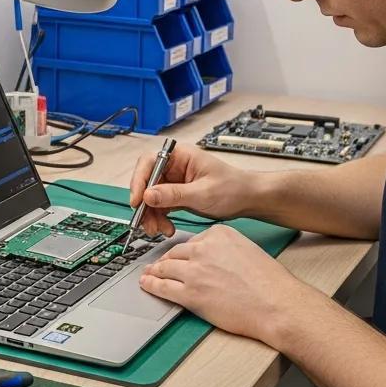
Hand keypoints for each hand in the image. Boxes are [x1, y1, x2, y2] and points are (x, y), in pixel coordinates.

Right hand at [129, 144, 254, 234]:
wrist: (247, 200)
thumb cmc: (232, 188)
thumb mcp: (202, 193)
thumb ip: (174, 194)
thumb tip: (148, 196)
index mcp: (180, 156)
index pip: (149, 162)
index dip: (139, 180)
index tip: (137, 200)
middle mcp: (173, 167)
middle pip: (146, 182)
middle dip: (145, 204)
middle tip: (145, 222)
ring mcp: (173, 181)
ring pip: (150, 197)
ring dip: (151, 215)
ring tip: (159, 230)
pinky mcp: (175, 195)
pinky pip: (159, 207)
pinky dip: (159, 219)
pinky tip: (166, 228)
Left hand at [139, 224, 302, 343]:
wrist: (277, 304)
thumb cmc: (270, 283)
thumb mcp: (246, 250)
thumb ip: (224, 250)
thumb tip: (211, 260)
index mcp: (218, 234)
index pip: (191, 241)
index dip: (182, 253)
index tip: (177, 257)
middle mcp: (203, 249)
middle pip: (175, 253)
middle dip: (165, 261)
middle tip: (157, 266)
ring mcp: (195, 271)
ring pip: (165, 268)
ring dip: (154, 272)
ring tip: (148, 274)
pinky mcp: (191, 294)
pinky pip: (163, 287)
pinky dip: (151, 286)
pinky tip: (147, 285)